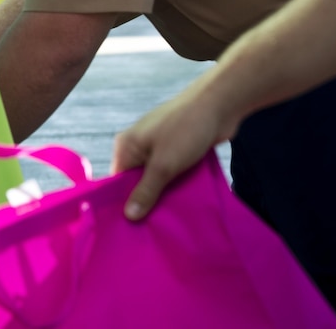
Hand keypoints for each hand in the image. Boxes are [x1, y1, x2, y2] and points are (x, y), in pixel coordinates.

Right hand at [110, 84, 238, 220]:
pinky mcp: (177, 149)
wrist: (218, 105)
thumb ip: (146, 191)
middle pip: (137, 182)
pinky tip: (183, 203)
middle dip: (146, 202)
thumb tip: (128, 216)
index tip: (131, 229)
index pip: (117, 181)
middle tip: (153, 230)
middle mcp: (138, 146)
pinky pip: (171, 173)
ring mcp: (159, 147)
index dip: (123, 203)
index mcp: (126, 146)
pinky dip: (176, 185)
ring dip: (164, 195)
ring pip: (156, 178)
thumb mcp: (163, 165)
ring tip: (169, 221)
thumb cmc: (185, 131)